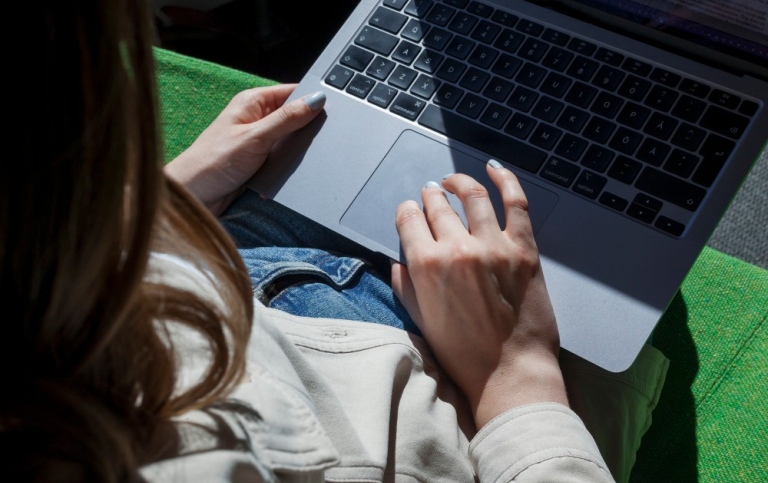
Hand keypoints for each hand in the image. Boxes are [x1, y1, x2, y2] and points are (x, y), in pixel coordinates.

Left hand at [164, 85, 325, 215]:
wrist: (196, 196)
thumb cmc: (214, 162)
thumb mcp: (256, 136)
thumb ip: (287, 118)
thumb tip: (315, 101)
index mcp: (252, 102)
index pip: (291, 92)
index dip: (311, 100)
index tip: (330, 110)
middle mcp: (255, 118)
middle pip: (293, 117)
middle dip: (305, 129)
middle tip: (316, 140)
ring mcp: (258, 140)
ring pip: (290, 140)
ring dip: (295, 151)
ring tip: (297, 159)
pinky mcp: (259, 161)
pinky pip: (283, 159)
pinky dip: (288, 165)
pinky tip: (289, 172)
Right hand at [391, 161, 567, 428]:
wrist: (509, 372)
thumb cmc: (462, 353)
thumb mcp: (420, 319)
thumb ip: (404, 285)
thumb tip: (398, 260)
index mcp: (425, 265)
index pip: (409, 218)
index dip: (408, 211)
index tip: (411, 212)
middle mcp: (456, 248)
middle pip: (437, 205)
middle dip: (430, 196)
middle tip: (432, 194)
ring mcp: (493, 245)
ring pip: (471, 196)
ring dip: (458, 184)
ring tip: (453, 182)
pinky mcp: (524, 248)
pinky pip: (515, 202)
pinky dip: (505, 179)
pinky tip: (494, 168)